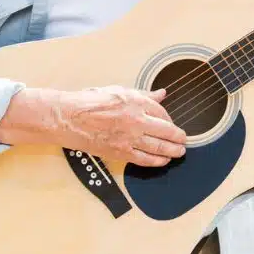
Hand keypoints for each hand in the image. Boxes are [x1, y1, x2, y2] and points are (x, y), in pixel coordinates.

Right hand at [58, 86, 185, 166]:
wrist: (69, 118)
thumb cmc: (90, 102)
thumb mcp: (119, 91)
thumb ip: (143, 95)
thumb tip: (161, 94)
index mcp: (136, 102)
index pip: (162, 112)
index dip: (170, 119)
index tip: (172, 123)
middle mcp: (136, 120)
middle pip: (166, 131)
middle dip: (178, 138)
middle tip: (184, 140)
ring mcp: (129, 138)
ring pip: (159, 147)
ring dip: (172, 151)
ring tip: (179, 152)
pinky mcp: (120, 152)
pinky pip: (144, 159)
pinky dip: (156, 161)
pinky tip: (163, 161)